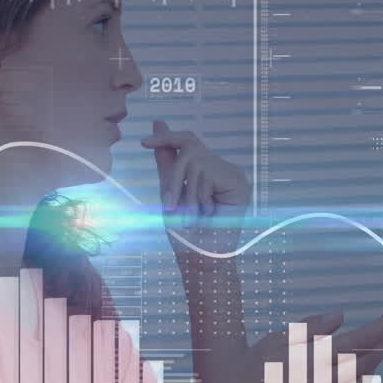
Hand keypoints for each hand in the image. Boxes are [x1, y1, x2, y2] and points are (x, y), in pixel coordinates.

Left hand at [142, 120, 249, 254]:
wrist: (200, 258)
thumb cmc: (185, 232)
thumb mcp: (169, 190)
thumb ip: (166, 159)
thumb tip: (158, 124)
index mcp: (206, 170)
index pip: (188, 141)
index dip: (167, 137)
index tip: (144, 142)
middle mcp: (221, 168)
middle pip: (189, 149)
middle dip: (174, 177)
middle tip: (172, 206)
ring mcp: (232, 174)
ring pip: (195, 162)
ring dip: (186, 193)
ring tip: (192, 215)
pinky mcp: (239, 182)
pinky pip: (208, 174)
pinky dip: (200, 196)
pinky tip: (208, 214)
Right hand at [188, 307, 382, 382]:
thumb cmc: (248, 375)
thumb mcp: (274, 341)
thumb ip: (310, 328)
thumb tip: (340, 317)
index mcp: (316, 362)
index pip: (361, 340)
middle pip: (371, 358)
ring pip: (363, 377)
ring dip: (375, 357)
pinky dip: (358, 378)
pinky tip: (359, 369)